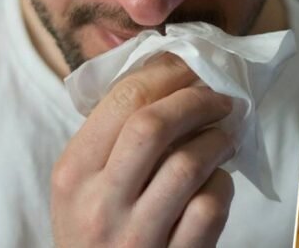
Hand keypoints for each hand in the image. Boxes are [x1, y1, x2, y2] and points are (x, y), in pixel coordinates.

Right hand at [51, 52, 235, 247]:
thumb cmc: (98, 231)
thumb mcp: (84, 185)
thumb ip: (113, 138)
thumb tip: (170, 73)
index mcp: (73, 173)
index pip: (123, 100)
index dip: (168, 73)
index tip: (193, 67)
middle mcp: (98, 204)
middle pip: (153, 125)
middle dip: (197, 101)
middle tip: (220, 98)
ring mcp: (135, 236)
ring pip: (187, 165)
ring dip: (217, 141)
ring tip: (225, 138)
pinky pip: (209, 208)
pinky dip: (222, 186)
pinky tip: (218, 182)